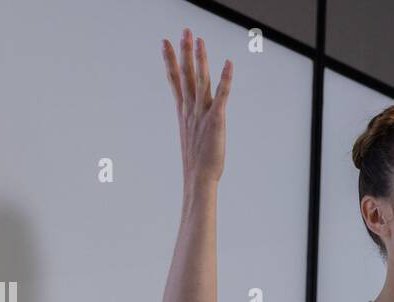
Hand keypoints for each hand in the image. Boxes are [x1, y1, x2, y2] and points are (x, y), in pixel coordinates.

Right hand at [161, 29, 232, 191]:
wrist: (199, 178)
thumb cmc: (197, 164)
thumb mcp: (192, 139)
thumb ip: (193, 126)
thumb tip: (194, 124)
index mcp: (184, 112)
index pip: (175, 80)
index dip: (170, 61)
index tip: (165, 43)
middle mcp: (190, 109)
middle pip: (186, 74)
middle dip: (185, 51)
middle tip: (184, 31)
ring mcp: (202, 113)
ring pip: (200, 80)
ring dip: (200, 58)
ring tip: (198, 39)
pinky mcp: (216, 119)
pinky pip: (222, 95)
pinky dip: (225, 78)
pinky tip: (228, 64)